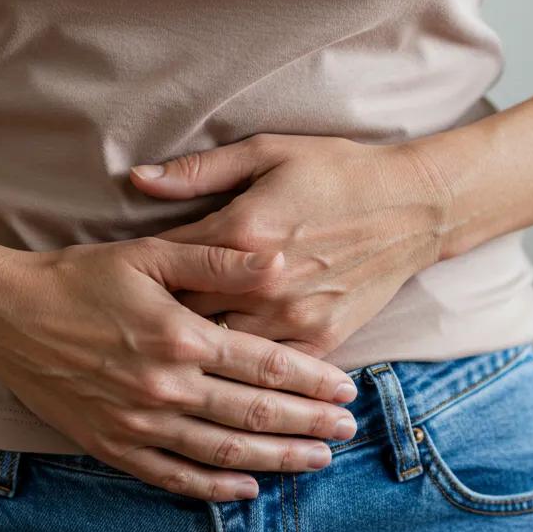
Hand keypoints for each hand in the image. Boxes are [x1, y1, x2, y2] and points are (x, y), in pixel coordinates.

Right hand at [0, 236, 360, 501]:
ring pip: (221, 453)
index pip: (263, 365)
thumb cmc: (83, 277)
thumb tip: (276, 258)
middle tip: (347, 431)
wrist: (7, 316)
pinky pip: (172, 476)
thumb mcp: (151, 253)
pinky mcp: (112, 446)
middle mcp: (164, 387)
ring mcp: (137, 423)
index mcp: (180, 336)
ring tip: (316, 461)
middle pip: (252, 415)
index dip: (311, 380)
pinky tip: (246, 490)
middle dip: (308, 424)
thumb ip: (216, 259)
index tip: (346, 389)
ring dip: (275, 460)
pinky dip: (213, 488)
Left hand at [129, 133, 450, 356]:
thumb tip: (138, 179)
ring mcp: (295, 315)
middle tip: (134, 331)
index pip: (169, 265)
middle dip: (159, 323)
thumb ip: (198, 171)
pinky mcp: (322, 337)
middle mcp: (263, 282)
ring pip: (223, 353)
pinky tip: (222, 378)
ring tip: (165, 360)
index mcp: (243, 231)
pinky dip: (245, 373)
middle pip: (187, 317)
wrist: (411, 205)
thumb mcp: (267, 153)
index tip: (121, 288)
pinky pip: (270, 371)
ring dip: (196, 355)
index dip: (142, 277)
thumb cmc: (335, 171)